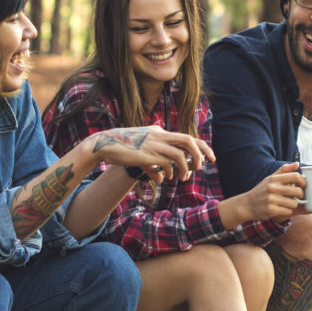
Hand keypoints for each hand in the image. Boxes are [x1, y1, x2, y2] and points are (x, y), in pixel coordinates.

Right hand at [86, 126, 212, 183]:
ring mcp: (153, 143)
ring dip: (186, 167)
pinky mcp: (147, 154)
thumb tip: (162, 179)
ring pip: (179, 154)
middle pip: (188, 140)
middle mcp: (158, 135)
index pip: (186, 137)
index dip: (201, 147)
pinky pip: (167, 164)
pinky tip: (167, 178)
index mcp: (158, 131)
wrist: (103, 144)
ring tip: (183, 177)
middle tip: (205, 165)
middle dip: (200, 153)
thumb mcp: (141, 153)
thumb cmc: (121, 150)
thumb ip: (154, 164)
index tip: (209, 158)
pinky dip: (170, 172)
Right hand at [220, 163, 311, 225]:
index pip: (295, 176)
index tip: (303, 186)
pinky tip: (281, 210)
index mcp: (274, 179)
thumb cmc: (261, 191)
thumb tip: (297, 164)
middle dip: (300, 196)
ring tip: (287, 204)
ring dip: (293, 205)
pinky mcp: (271, 210)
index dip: (303, 182)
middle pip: (298, 192)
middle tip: (297, 197)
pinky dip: (287, 212)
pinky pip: (287, 212)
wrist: (247, 205)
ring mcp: (271, 199)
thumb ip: (284, 171)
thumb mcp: (270, 178)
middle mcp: (273, 188)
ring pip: (294, 203)